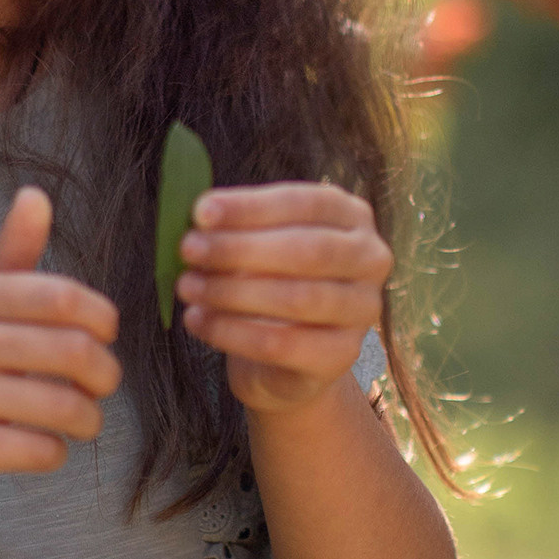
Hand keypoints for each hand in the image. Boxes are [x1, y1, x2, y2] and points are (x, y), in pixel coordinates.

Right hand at [0, 186, 121, 514]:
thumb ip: (11, 254)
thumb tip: (36, 194)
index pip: (62, 296)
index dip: (102, 317)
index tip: (106, 335)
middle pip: (73, 351)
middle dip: (106, 374)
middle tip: (105, 385)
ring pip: (63, 406)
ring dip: (89, 418)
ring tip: (86, 420)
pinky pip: (39, 449)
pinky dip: (56, 452)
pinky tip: (45, 446)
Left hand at [176, 182, 390, 416]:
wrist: (285, 355)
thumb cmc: (268, 279)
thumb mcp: (256, 244)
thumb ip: (234, 228)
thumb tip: (199, 220)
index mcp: (351, 215)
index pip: (304, 203)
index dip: (251, 207)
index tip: (201, 212)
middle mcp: (370, 258)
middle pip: (308, 251)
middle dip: (240, 249)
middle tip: (189, 249)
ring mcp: (363, 310)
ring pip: (297, 299)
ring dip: (232, 292)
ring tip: (188, 287)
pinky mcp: (342, 355)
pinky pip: (283, 344)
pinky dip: (232, 332)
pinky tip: (197, 321)